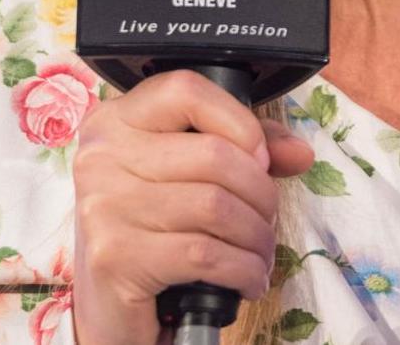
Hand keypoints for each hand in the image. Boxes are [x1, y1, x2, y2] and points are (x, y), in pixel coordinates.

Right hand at [69, 69, 315, 344]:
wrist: (111, 310)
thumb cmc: (152, 234)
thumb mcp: (189, 180)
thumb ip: (243, 151)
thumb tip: (298, 152)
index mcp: (117, 122)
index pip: (186, 90)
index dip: (239, 122)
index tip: (260, 158)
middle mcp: (101, 156)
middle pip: (212, 154)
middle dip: (260, 193)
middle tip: (266, 219)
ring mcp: (103, 206)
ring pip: (215, 206)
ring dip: (256, 237)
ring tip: (259, 252)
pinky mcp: (114, 257)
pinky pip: (204, 253)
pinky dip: (242, 270)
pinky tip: (248, 279)